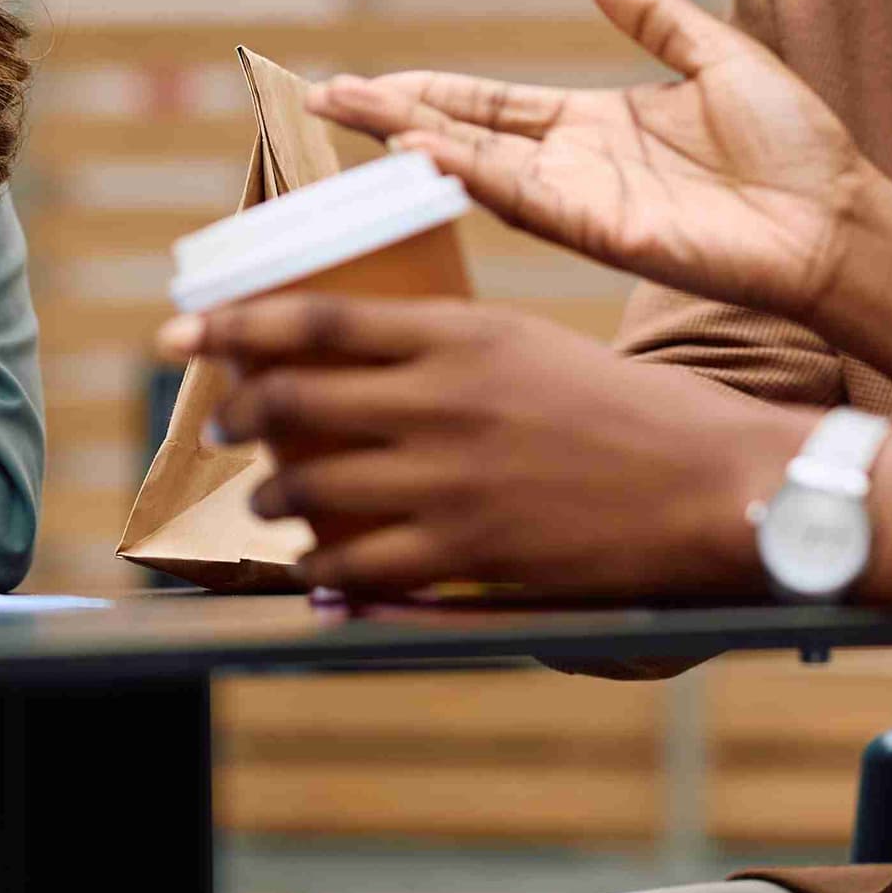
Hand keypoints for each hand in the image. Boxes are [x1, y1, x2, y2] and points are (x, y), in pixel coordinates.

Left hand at [155, 293, 794, 601]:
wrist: (711, 483)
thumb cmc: (624, 410)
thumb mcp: (526, 343)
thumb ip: (442, 349)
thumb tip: (358, 360)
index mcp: (459, 332)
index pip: (315, 318)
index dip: (233, 324)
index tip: (180, 330)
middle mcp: (442, 399)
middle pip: (293, 399)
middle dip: (237, 414)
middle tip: (224, 424)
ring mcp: (450, 480)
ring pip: (311, 487)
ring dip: (272, 497)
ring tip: (271, 500)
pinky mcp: (469, 553)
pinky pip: (357, 569)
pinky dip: (321, 574)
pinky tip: (316, 574)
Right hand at [306, 0, 875, 324]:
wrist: (839, 216)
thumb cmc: (795, 144)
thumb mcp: (713, 54)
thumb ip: (646, 12)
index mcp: (596, 124)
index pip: (489, 104)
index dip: (426, 92)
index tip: (364, 82)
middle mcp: (575, 165)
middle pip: (463, 134)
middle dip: (392, 118)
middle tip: (320, 102)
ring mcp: (584, 202)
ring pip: (478, 167)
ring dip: (415, 143)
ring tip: (353, 116)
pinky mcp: (605, 232)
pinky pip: (525, 199)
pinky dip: (471, 174)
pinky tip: (425, 149)